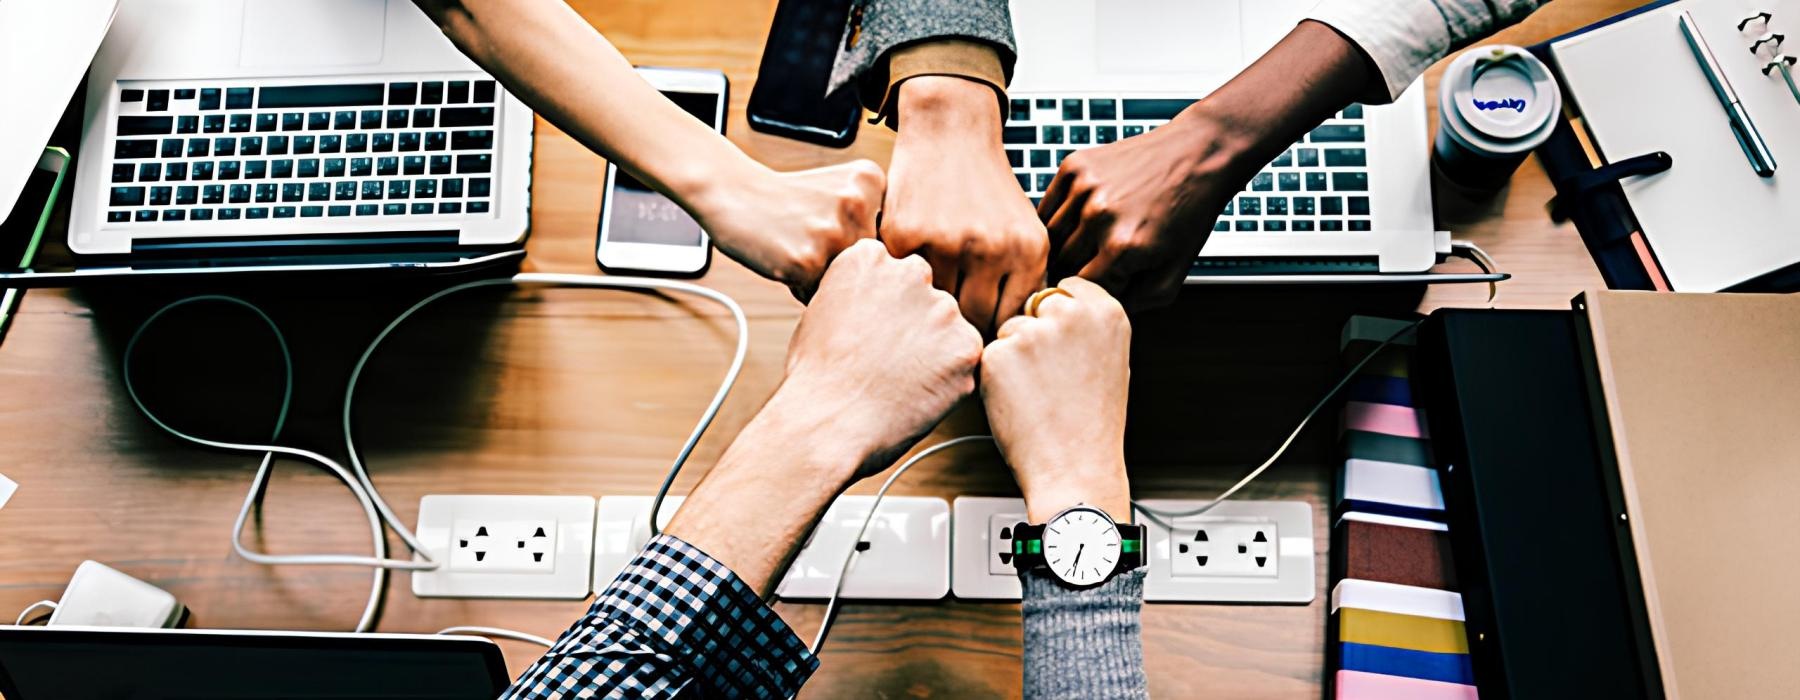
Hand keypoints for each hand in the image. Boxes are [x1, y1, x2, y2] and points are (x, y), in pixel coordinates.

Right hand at [692, 160, 884, 300]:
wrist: (732, 193)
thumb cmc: (787, 199)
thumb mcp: (840, 189)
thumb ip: (873, 220)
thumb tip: (900, 278)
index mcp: (871, 180)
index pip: (888, 238)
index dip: (856, 241)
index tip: (830, 225)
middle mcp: (858, 203)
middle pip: (870, 263)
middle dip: (842, 262)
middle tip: (809, 238)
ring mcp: (833, 232)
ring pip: (847, 281)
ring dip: (823, 277)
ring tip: (798, 248)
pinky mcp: (807, 260)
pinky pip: (819, 294)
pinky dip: (801, 287)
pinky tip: (785, 258)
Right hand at [780, 239, 983, 477]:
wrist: (828, 422)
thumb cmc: (816, 377)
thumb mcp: (821, 310)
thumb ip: (858, 292)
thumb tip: (879, 300)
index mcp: (870, 257)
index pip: (893, 274)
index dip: (883, 309)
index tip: (870, 332)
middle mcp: (911, 272)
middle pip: (925, 297)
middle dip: (913, 325)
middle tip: (887, 361)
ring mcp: (943, 309)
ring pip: (948, 328)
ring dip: (933, 351)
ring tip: (898, 381)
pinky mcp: (966, 347)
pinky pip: (964, 360)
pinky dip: (948, 379)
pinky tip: (915, 393)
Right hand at [880, 76, 1047, 336]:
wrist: (950, 133)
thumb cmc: (988, 189)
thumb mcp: (1023, 230)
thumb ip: (1023, 282)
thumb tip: (1013, 340)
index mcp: (1027, 250)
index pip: (1010, 321)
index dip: (994, 334)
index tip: (981, 335)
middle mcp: (990, 248)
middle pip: (974, 322)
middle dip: (962, 328)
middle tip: (949, 329)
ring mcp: (945, 242)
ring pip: (936, 307)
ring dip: (930, 310)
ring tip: (926, 309)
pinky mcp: (904, 236)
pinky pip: (904, 284)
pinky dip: (904, 286)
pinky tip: (907, 280)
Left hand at [980, 277, 1131, 522]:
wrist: (1075, 468)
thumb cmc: (1092, 424)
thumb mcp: (1111, 361)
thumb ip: (1087, 327)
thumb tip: (1059, 305)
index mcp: (1106, 312)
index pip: (1067, 288)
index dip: (1059, 317)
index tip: (1063, 343)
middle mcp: (1070, 314)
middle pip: (1035, 305)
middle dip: (1035, 333)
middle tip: (1051, 377)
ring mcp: (1032, 332)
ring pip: (1009, 331)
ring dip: (1014, 356)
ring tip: (1039, 394)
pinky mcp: (999, 355)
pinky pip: (989, 355)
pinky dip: (996, 378)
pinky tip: (1020, 402)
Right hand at [1038, 20, 1378, 310]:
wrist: (1198, 154)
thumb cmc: (1189, 211)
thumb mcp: (1175, 271)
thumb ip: (1137, 302)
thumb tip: (1100, 309)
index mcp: (1122, 248)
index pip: (1082, 290)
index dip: (1093, 291)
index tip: (1104, 283)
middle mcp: (1098, 216)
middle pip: (1062, 264)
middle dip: (1079, 268)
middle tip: (1099, 261)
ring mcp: (1083, 189)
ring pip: (1050, 236)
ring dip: (1065, 244)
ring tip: (1091, 240)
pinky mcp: (1074, 167)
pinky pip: (1047, 207)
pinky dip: (1057, 218)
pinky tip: (1081, 218)